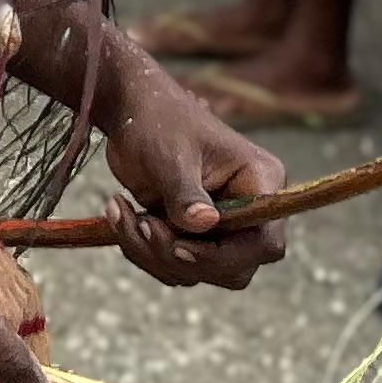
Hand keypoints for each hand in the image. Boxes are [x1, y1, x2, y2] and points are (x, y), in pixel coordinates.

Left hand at [96, 57, 289, 290]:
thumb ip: (185, 192)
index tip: (180, 247)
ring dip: (150, 252)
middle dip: (180, 257)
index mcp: (260, 184)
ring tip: (119, 210)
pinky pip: (171, 264)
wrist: (129, 111)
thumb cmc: (157, 121)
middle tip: (142, 224)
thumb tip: (205, 223)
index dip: (225, 256)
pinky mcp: (189, 234)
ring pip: (196, 271)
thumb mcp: (170, 154)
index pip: (264, 243)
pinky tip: (117, 212)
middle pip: (232, 268)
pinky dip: (140, 248)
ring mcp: (218, 226)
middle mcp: (248, 211)